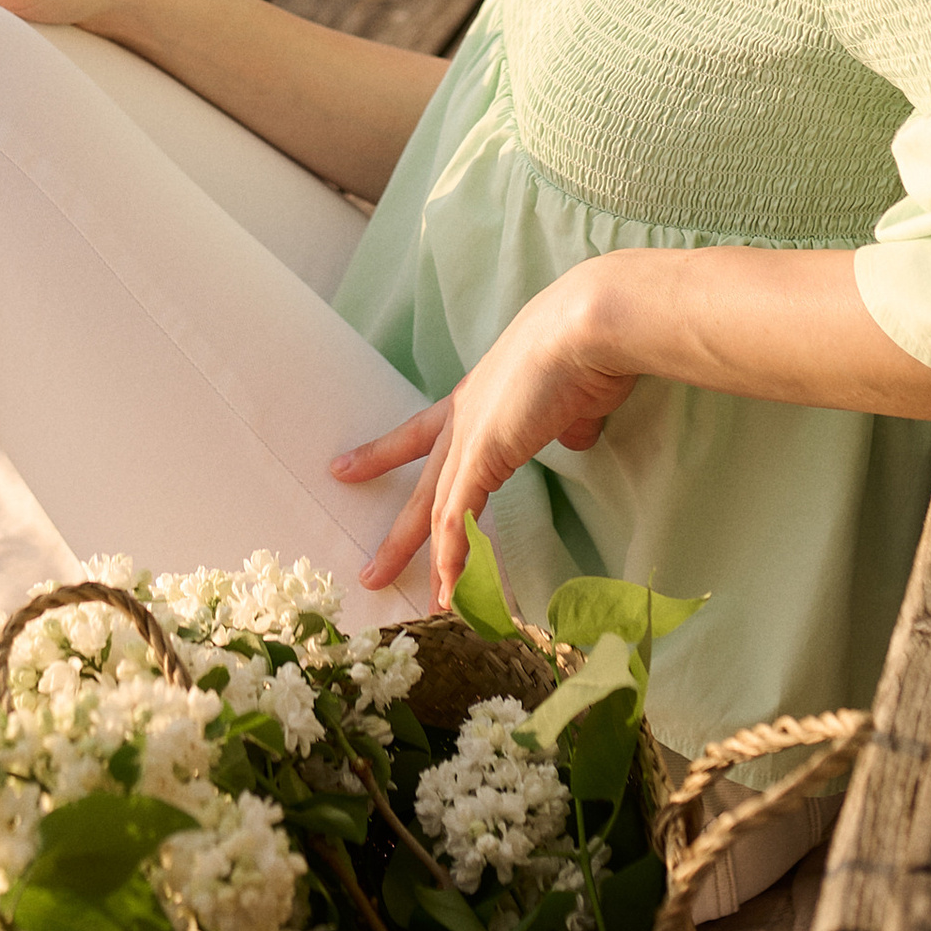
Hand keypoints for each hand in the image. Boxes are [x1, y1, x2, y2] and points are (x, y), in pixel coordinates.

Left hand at [331, 271, 637, 609]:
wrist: (585, 329)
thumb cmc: (585, 352)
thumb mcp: (571, 397)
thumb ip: (565, 421)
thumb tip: (575, 432)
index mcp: (476, 398)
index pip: (419, 433)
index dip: (382, 454)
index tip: (345, 468)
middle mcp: (463, 417)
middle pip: (421, 485)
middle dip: (398, 534)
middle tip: (372, 569)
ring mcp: (468, 436)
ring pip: (435, 510)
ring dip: (427, 561)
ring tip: (415, 600)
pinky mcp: (483, 455)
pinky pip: (459, 519)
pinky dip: (456, 559)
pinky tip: (451, 592)